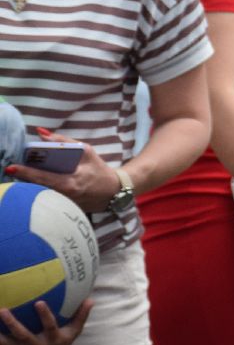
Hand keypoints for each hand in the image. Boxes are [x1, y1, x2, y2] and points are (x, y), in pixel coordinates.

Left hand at [0, 299, 91, 344]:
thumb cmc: (61, 342)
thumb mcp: (73, 332)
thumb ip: (81, 316)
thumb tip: (90, 299)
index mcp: (52, 340)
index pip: (49, 327)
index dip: (44, 316)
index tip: (39, 302)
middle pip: (23, 336)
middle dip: (13, 324)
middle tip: (3, 310)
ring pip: (7, 343)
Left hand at [4, 127, 120, 212]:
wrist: (113, 192)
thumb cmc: (98, 169)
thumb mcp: (86, 151)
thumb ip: (63, 142)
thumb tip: (41, 133)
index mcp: (69, 183)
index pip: (42, 177)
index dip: (25, 172)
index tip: (10, 167)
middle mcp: (63, 196)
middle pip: (35, 187)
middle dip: (23, 178)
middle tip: (12, 170)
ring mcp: (62, 205)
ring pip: (38, 194)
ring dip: (28, 185)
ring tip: (21, 176)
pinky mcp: (61, 210)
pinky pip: (45, 199)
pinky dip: (37, 190)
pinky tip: (35, 185)